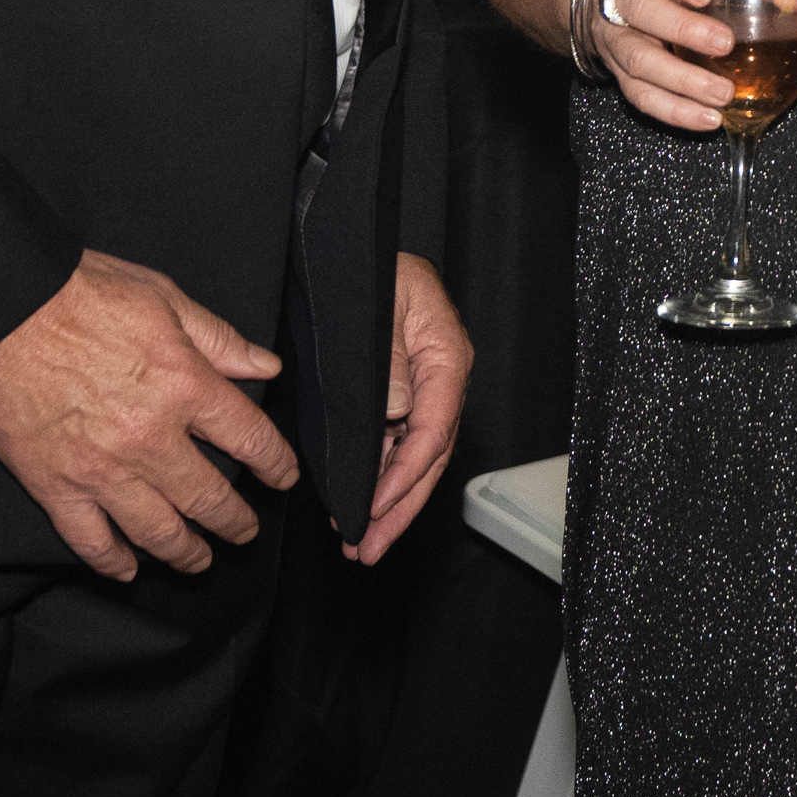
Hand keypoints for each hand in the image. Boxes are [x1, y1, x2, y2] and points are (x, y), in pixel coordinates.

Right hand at [0, 249, 301, 578]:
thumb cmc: (80, 293)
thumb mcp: (164, 298)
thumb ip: (219, 339)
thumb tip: (266, 366)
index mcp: (185, 385)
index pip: (251, 440)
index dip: (276, 465)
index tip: (282, 478)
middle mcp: (150, 437)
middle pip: (209, 498)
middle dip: (235, 522)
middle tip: (244, 532)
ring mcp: (101, 468)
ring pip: (156, 531)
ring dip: (184, 552)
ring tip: (198, 560)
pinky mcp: (53, 485)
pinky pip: (89, 539)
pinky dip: (111, 561)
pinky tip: (126, 569)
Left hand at [347, 250, 474, 564]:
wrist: (350, 248)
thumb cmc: (365, 267)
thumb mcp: (377, 304)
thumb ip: (388, 358)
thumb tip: (398, 411)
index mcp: (446, 354)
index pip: (434, 429)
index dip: (405, 475)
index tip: (375, 507)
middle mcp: (442, 378)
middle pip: (430, 458)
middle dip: (400, 509)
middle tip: (368, 548)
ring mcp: (425, 390)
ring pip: (416, 461)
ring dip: (391, 505)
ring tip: (363, 544)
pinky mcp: (404, 396)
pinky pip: (399, 447)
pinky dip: (381, 481)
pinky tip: (361, 507)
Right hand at [571, 0, 796, 134]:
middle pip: (640, 8)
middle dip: (682, 29)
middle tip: (724, 44)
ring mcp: (613, 34)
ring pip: (638, 59)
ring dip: (682, 80)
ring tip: (722, 94)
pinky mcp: (618, 71)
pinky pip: (640, 95)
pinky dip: (675, 110)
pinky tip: (708, 119)